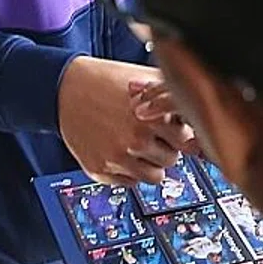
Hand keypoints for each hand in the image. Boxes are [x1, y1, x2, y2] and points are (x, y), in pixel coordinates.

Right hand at [59, 57, 188, 184]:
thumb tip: (197, 114)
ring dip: (151, 162)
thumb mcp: (145, 79)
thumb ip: (172, 98)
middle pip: (173, 160)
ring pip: (154, 177)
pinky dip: (131, 171)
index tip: (178, 131)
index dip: (183, 133)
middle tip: (155, 134)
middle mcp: (135, 140)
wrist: (66, 87)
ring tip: (139, 143)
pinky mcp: (100, 170)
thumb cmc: (106, 80)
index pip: (188, 142)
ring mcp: (117, 158)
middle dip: (167, 147)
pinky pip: (130, 183)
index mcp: (151, 118)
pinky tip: (123, 150)